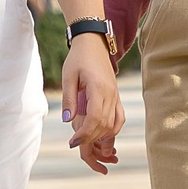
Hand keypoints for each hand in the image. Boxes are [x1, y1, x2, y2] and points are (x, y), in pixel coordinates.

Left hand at [60, 33, 124, 173]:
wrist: (93, 44)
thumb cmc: (78, 58)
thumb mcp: (68, 76)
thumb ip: (69, 99)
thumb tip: (68, 122)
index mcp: (99, 88)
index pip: (95, 118)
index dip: (85, 134)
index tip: (73, 143)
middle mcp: (111, 94)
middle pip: (105, 125)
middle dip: (91, 138)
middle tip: (75, 144)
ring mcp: (116, 96)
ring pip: (113, 124)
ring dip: (101, 136)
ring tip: (87, 141)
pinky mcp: (117, 97)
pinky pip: (119, 118)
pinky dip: (112, 130)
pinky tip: (102, 135)